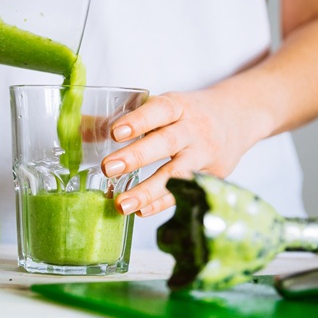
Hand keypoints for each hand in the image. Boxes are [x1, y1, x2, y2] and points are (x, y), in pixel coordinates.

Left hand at [100, 89, 264, 217]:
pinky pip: (187, 192)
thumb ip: (124, 119)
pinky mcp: (213, 176)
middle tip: (108, 168)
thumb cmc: (189, 113)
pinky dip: (164, 203)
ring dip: (148, 190)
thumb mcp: (163, 107)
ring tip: (121, 204)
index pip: (159, 110)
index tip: (114, 132)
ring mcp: (205, 154)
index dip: (138, 121)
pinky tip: (142, 211)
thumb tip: (77, 128)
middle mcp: (194, 129)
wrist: (240, 116)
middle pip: (166, 142)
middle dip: (136, 156)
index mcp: (179, 106)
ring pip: (178, 173)